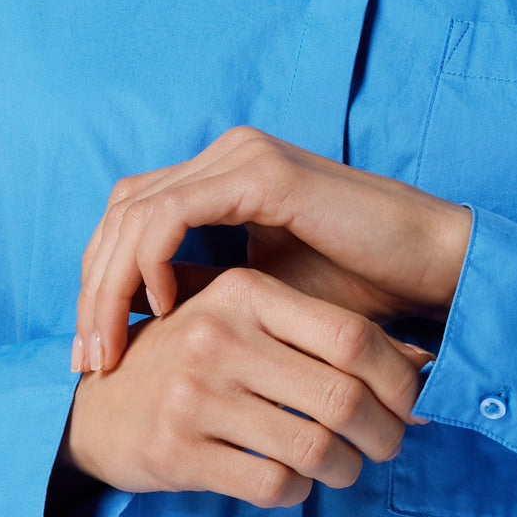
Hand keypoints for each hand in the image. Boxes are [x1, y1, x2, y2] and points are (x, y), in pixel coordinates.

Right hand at [56, 266, 436, 505]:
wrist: (94, 408)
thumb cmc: (196, 361)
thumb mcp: (252, 325)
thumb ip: (328, 335)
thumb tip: (429, 366)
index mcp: (244, 292)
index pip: (352, 336)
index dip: (400, 379)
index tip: (414, 405)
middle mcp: (218, 336)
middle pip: (342, 397)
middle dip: (384, 433)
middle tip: (389, 445)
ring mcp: (195, 395)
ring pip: (314, 448)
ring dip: (345, 469)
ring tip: (343, 467)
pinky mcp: (178, 451)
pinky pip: (273, 484)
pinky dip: (298, 492)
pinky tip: (293, 482)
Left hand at [71, 126, 471, 376]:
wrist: (430, 270)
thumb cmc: (360, 290)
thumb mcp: (263, 298)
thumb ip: (207, 291)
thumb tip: (140, 321)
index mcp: (224, 178)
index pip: (133, 218)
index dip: (101, 281)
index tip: (95, 352)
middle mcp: (226, 156)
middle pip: (123, 212)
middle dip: (93, 287)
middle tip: (86, 359)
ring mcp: (243, 158)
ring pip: (136, 211)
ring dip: (109, 282)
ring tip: (108, 346)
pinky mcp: (262, 174)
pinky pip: (174, 212)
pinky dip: (151, 259)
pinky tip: (158, 306)